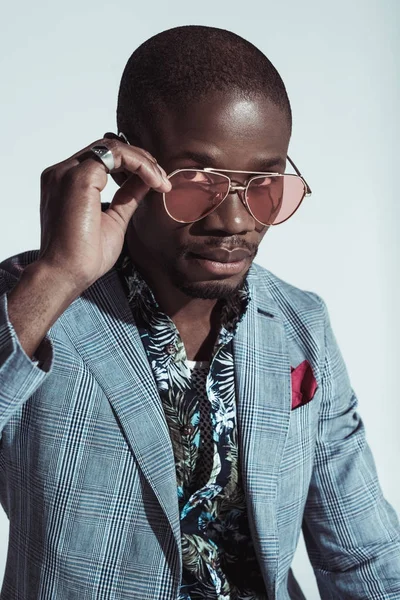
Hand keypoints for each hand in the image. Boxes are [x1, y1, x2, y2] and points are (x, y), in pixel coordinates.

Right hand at [38, 136, 170, 293]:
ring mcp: (68, 172)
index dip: (132, 165)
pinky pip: (116, 155)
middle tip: (163, 180)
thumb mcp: (114, 220)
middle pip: (107, 148)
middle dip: (140, 160)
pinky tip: (154, 181)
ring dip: (143, 161)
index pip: (101, 158)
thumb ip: (126, 197)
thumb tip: (146, 183)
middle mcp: (63, 173)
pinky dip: (140, 165)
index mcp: (65, 182)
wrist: (66, 274)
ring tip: (161, 181)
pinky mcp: (79, 177)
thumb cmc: (83, 256)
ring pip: (113, 147)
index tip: (156, 183)